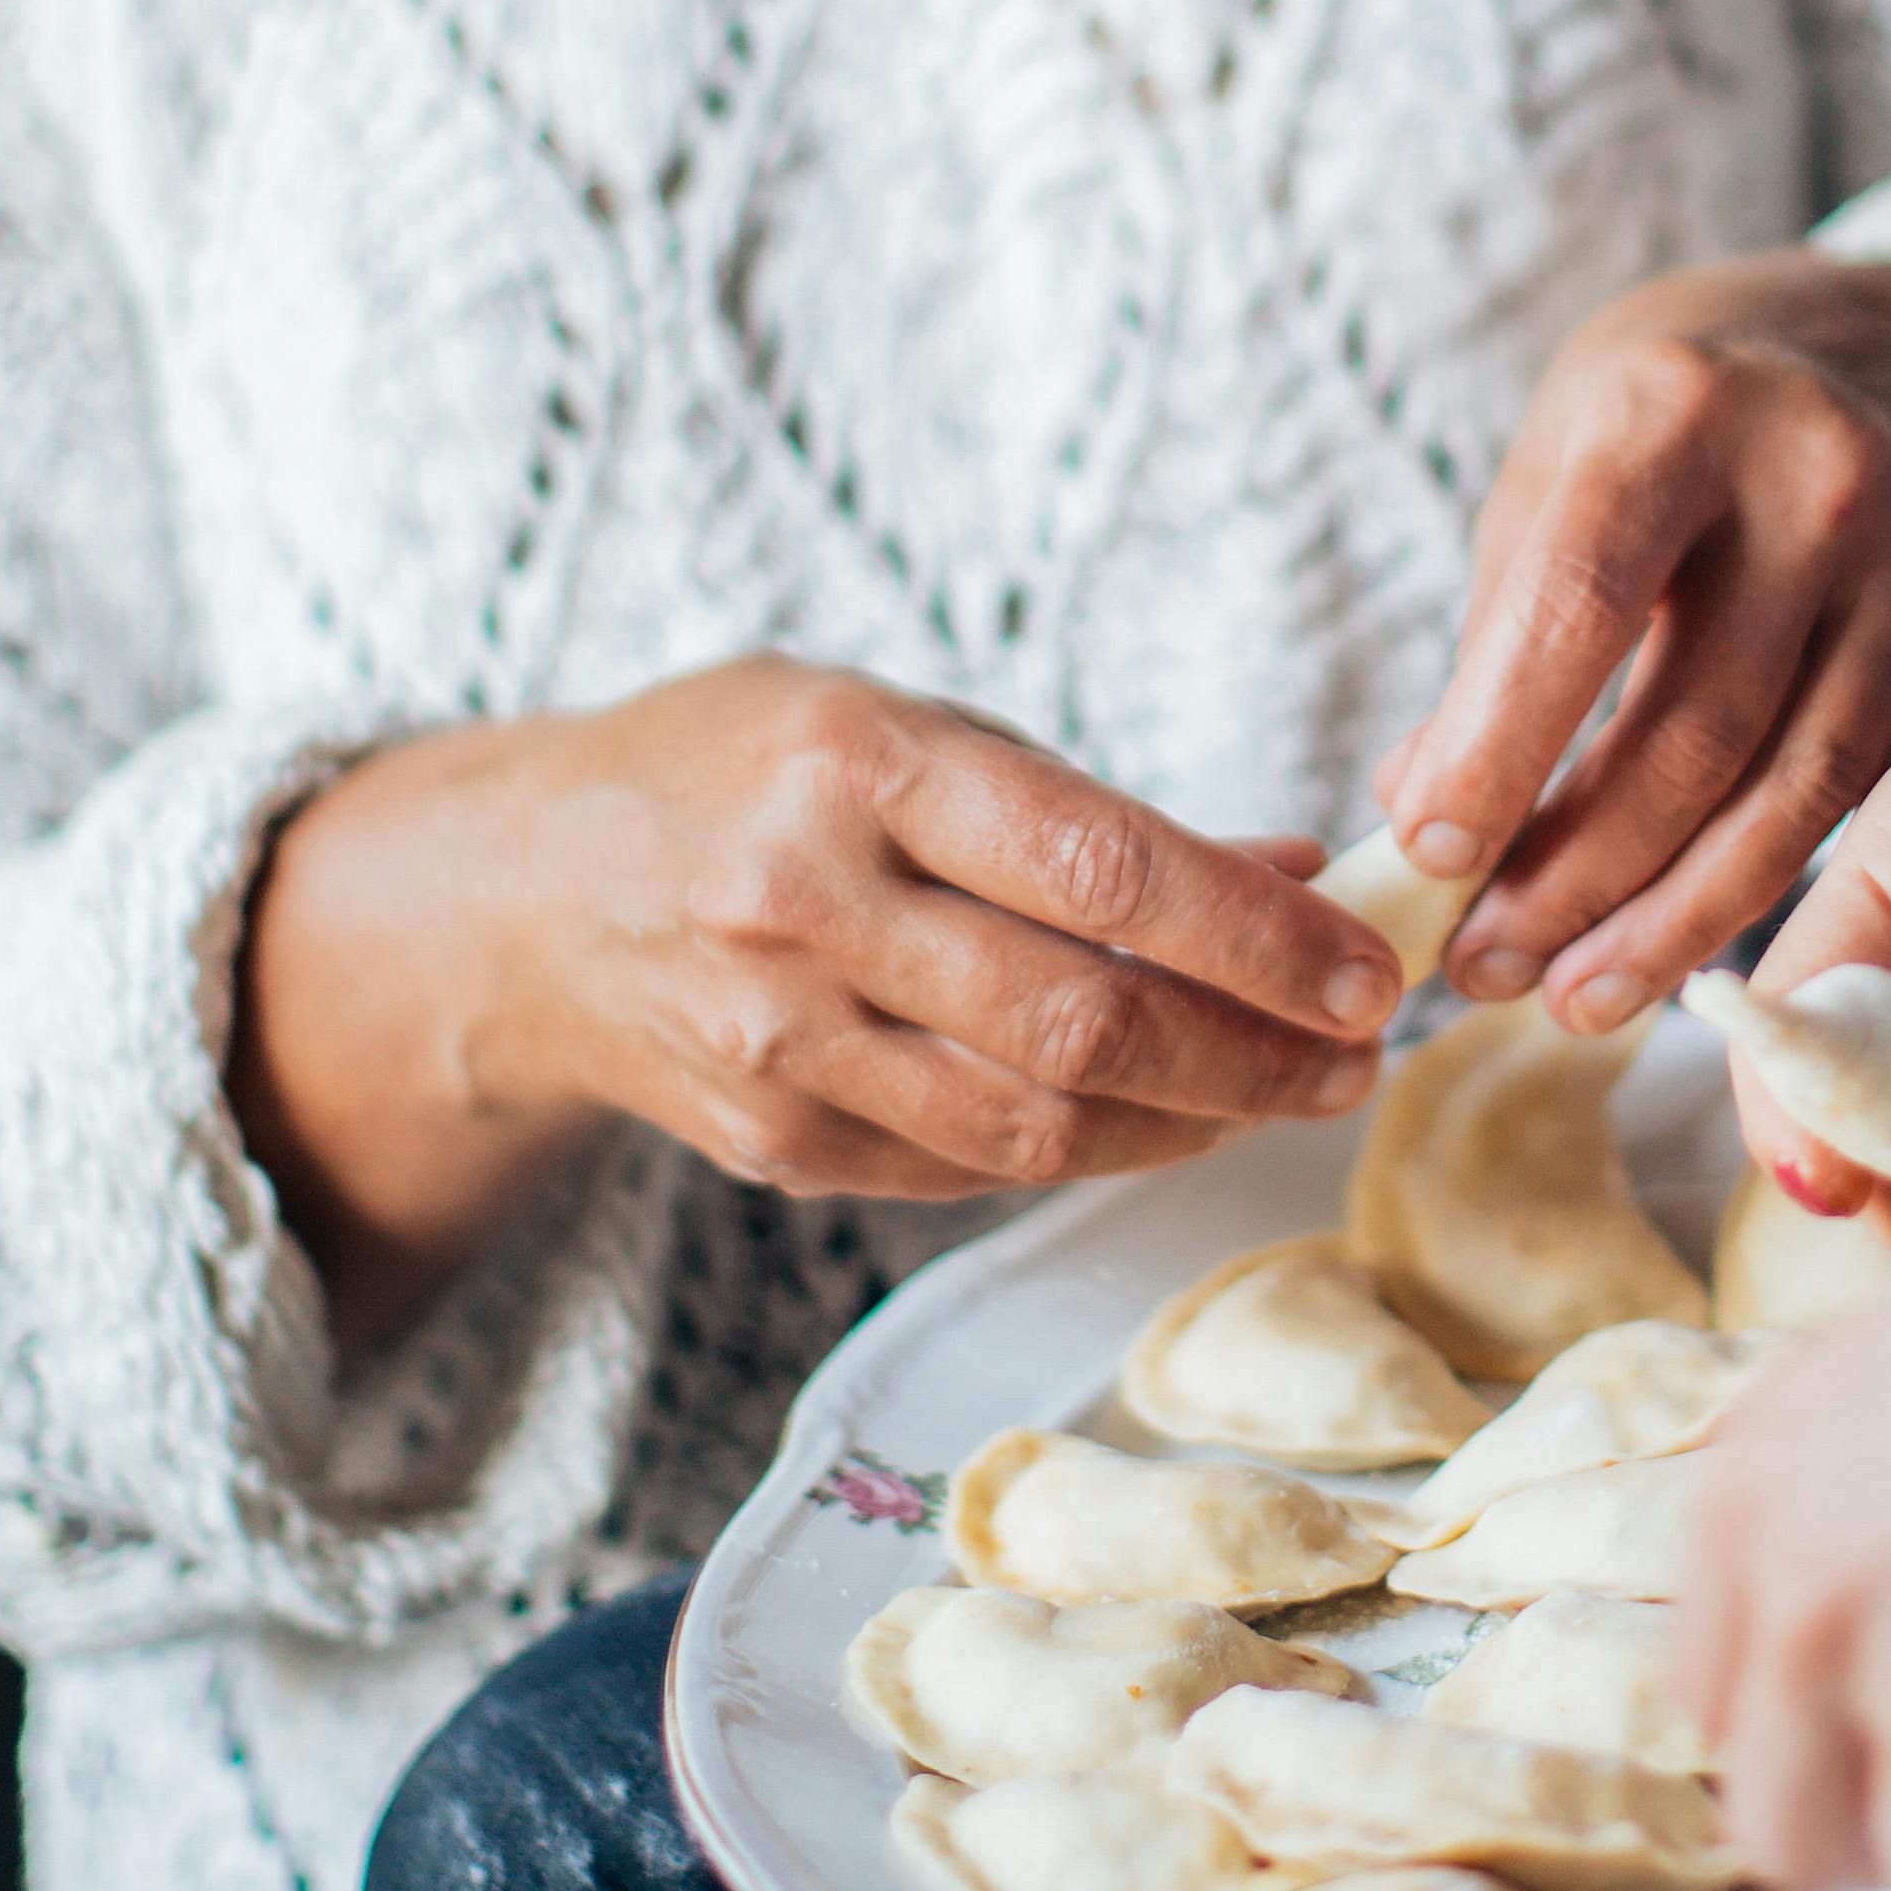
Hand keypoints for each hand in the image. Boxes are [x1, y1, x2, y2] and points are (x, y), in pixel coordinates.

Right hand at [234, 659, 1400, 1349]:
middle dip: (1252, 1051)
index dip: (1256, 935)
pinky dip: (1090, 1147)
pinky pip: (969, 1165)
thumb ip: (1089, 807)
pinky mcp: (771, 1139)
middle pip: (1081, 1018)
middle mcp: (806, 903)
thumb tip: (1295, 873)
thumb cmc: (745, 771)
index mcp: (857, 763)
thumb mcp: (906, 725)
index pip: (1098, 867)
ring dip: (1194, 1119)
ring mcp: (779, 1037)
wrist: (526, 889)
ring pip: (1036, 1119)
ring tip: (1289, 1092)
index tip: (1364, 968)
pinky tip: (1166, 1119)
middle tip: (1354, 1053)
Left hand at [1379, 258, 1890, 1025]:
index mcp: (1677, 409)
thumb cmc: (1664, 424)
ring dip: (1668, 922)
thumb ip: (1496, 638)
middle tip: (1479, 970)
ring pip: (1791, 795)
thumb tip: (1425, 819)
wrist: (1873, 356)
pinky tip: (1674, 947)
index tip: (1426, 855)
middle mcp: (1817, 480)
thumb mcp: (1556, 472)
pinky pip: (1861, 802)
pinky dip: (1761, 893)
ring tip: (1568, 998)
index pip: (1579, 605)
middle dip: (1574, 877)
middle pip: (1692, 729)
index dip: (1498, 747)